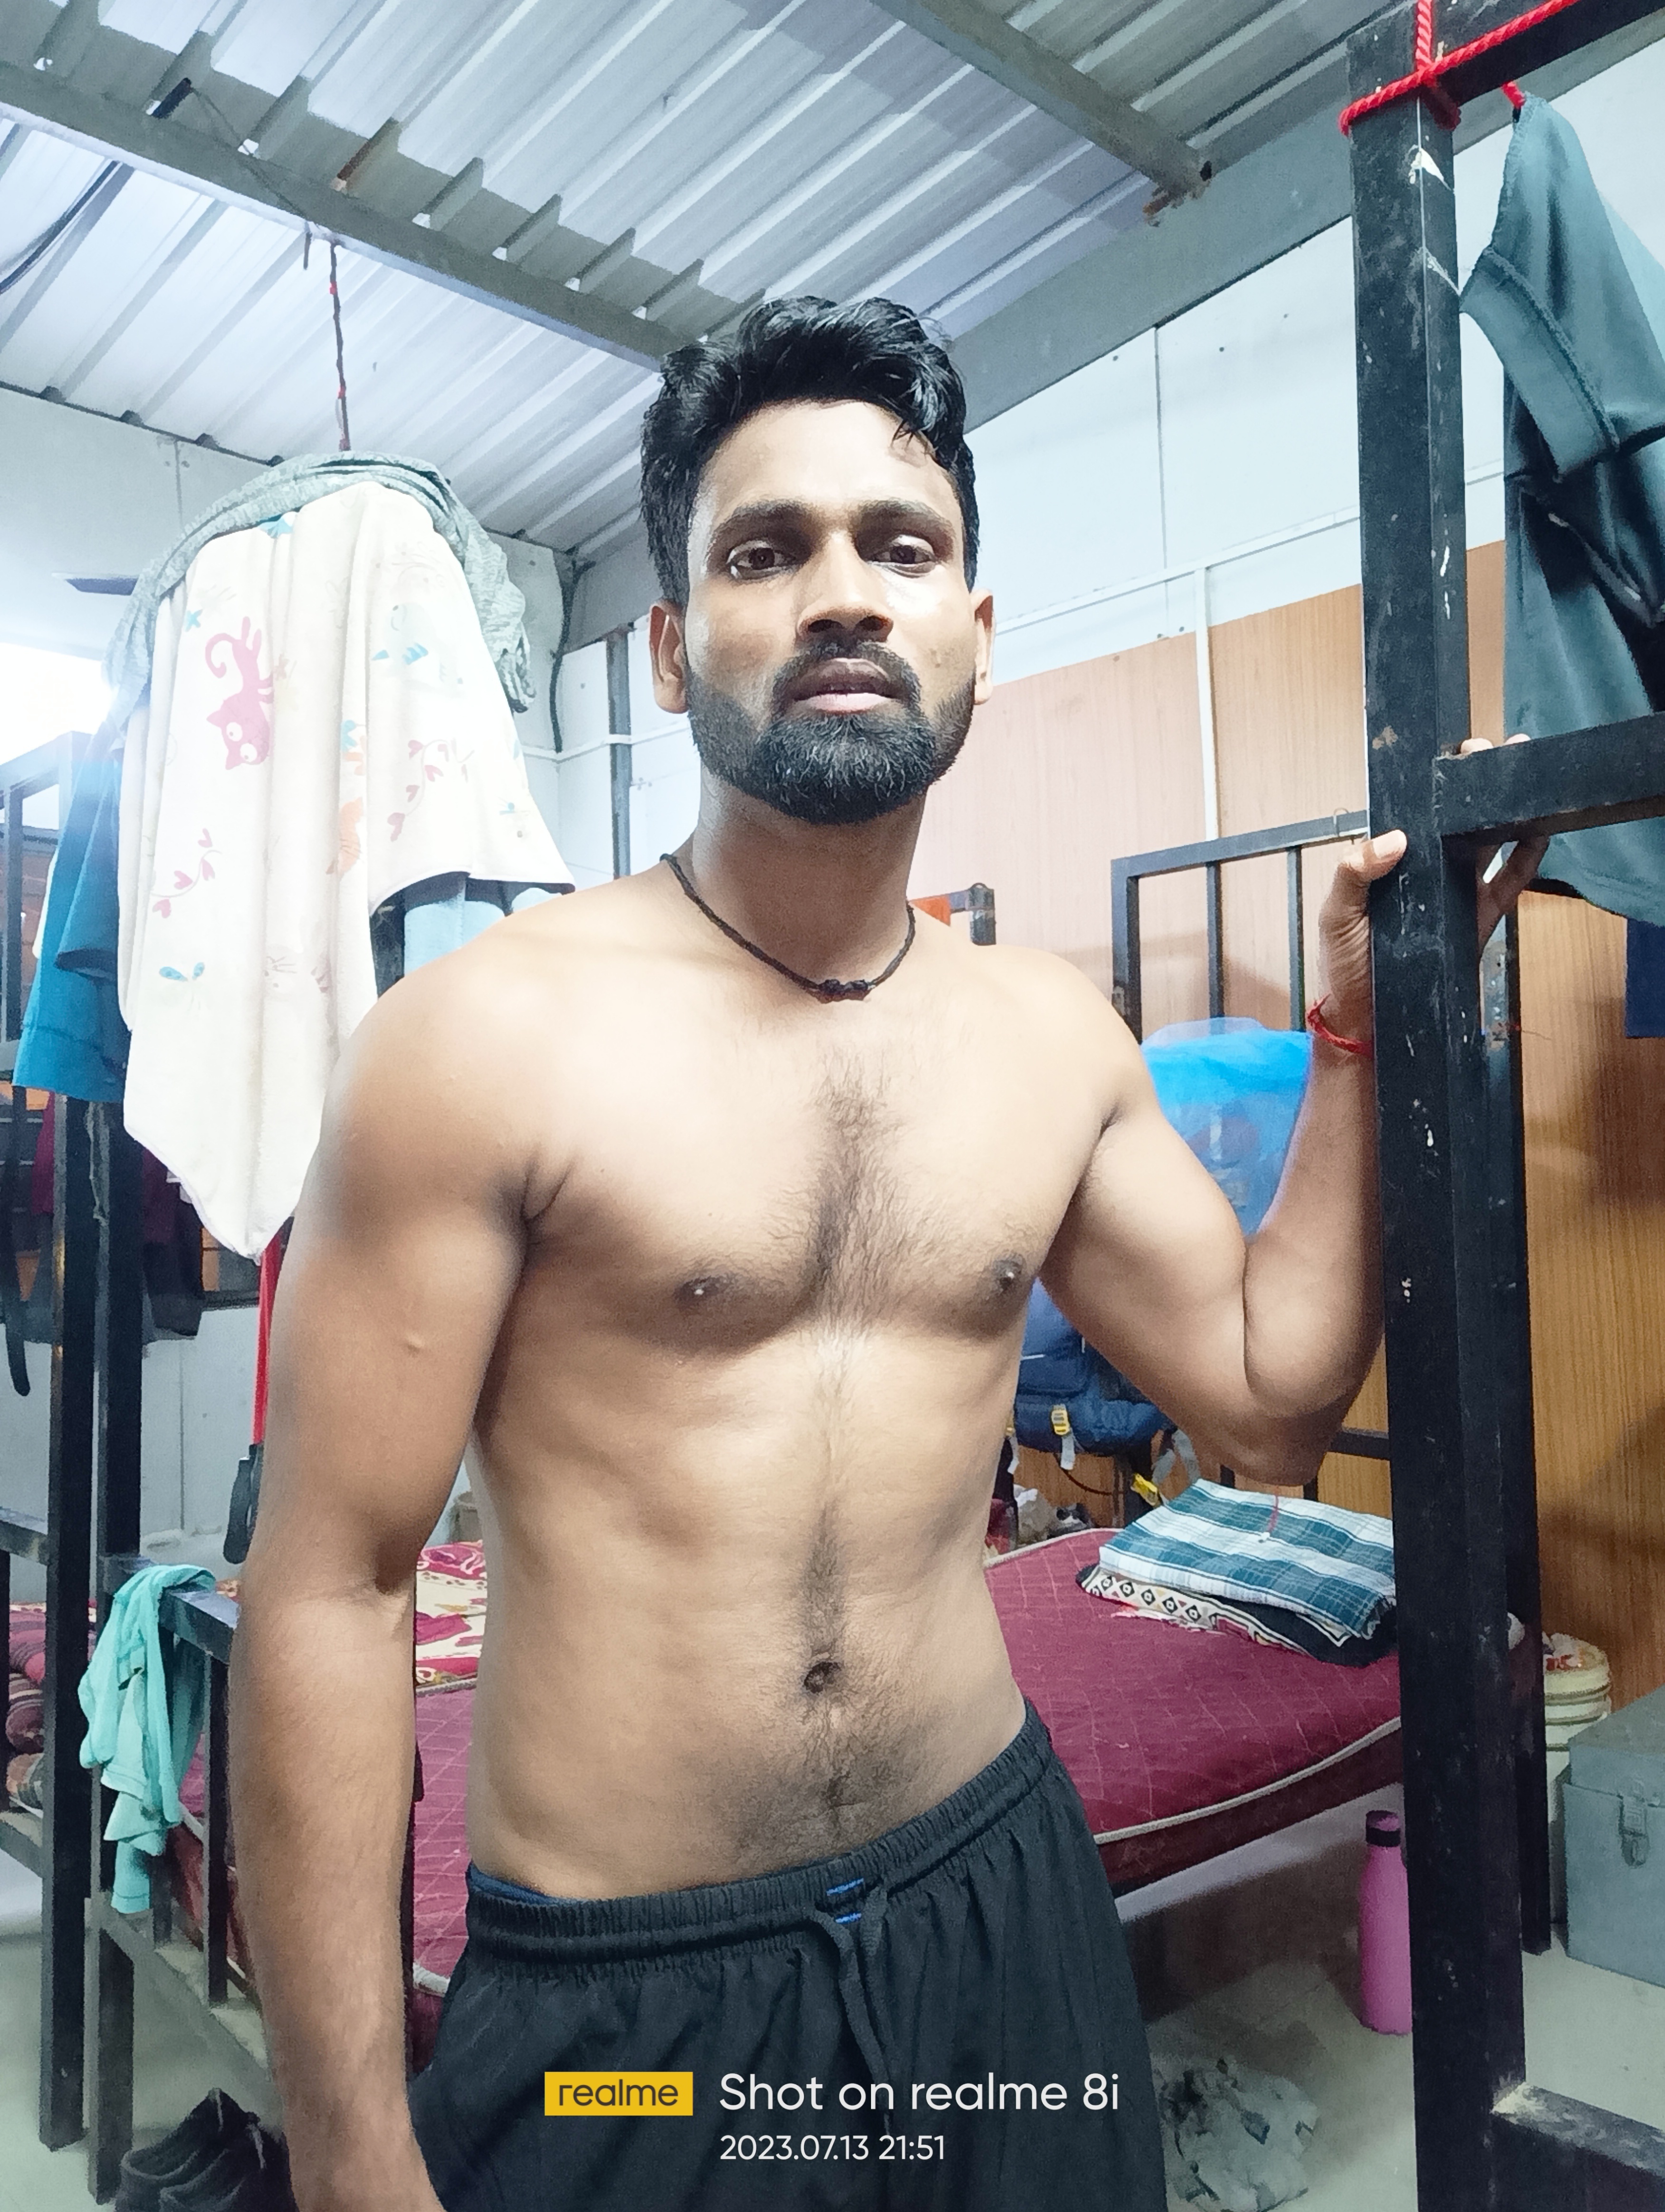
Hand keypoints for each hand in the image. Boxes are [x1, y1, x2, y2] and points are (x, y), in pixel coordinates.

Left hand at [1316, 735, 1546, 1044]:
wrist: (1369, 1019)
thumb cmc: (1346, 964)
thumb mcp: (1337, 914)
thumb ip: (1355, 874)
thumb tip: (1396, 839)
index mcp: (1392, 862)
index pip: (1418, 813)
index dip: (1438, 782)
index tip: (1456, 755)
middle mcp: (1428, 869)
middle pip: (1459, 817)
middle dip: (1479, 784)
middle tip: (1498, 753)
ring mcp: (1457, 891)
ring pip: (1488, 841)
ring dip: (1506, 810)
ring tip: (1523, 779)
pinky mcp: (1480, 917)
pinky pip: (1509, 881)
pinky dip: (1527, 857)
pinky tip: (1539, 831)